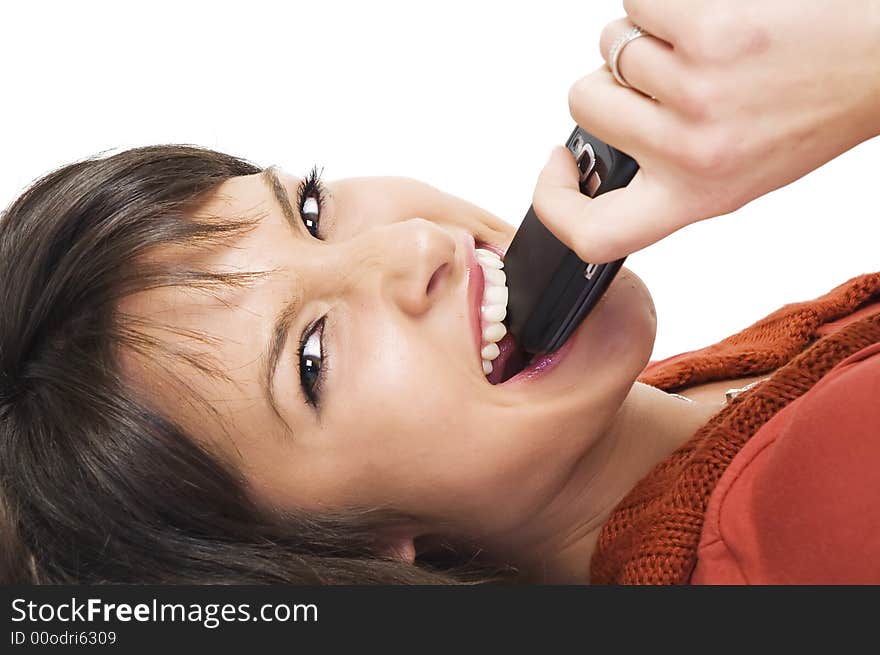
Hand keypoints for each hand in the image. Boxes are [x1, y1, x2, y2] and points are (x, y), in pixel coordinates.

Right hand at [532, 0, 879, 263]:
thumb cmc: (815, 109)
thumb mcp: (735, 173)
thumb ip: (663, 176)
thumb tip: (599, 147)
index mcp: (694, 195)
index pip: (593, 234)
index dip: (553, 202)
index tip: (558, 166)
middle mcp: (691, 151)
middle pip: (583, 101)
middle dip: (610, 79)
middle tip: (662, 77)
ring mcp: (696, 90)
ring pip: (611, 45)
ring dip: (645, 36)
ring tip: (702, 43)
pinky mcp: (707, 28)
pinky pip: (638, 2)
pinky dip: (660, 2)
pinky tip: (706, 15)